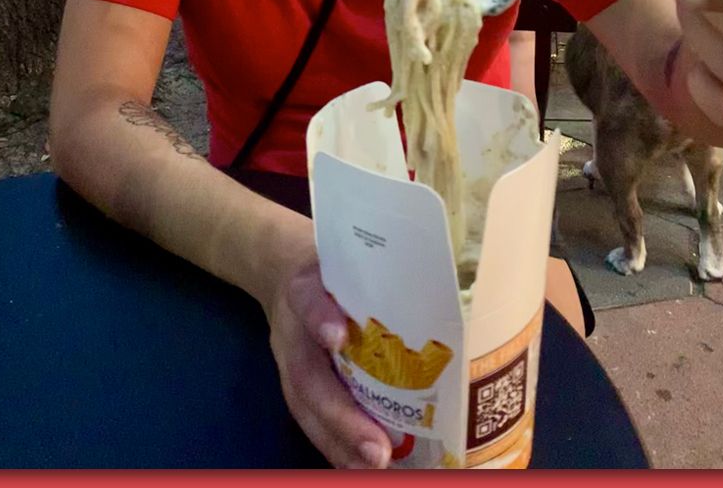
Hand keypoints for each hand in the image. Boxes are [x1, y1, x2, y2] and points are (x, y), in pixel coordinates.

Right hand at [263, 256, 391, 468]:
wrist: (282, 273)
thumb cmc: (333, 268)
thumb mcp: (348, 255)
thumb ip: (378, 265)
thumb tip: (440, 282)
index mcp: (304, 290)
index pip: (308, 300)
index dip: (320, 318)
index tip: (337, 336)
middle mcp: (292, 333)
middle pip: (308, 379)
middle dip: (342, 418)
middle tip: (377, 450)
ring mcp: (290, 364)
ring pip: (307, 411)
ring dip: (340, 444)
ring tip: (373, 468)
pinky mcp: (298, 388)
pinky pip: (313, 422)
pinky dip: (336, 449)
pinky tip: (361, 469)